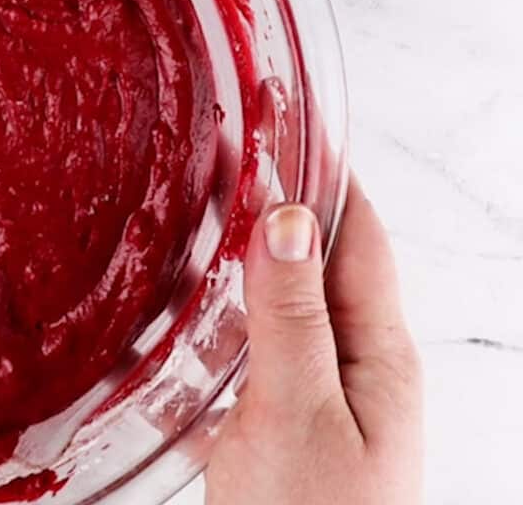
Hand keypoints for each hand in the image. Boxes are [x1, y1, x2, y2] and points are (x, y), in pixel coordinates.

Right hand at [205, 181, 423, 502]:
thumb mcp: (298, 412)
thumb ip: (292, 318)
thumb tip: (288, 219)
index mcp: (376, 354)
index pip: (357, 236)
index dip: (324, 173)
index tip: (283, 123)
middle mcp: (351, 367)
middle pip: (316, 263)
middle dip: (272, 205)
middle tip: (217, 158)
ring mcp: (313, 396)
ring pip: (278, 304)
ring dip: (238, 257)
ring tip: (188, 217)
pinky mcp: (276, 425)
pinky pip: (247, 349)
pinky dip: (213, 316)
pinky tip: (173, 313)